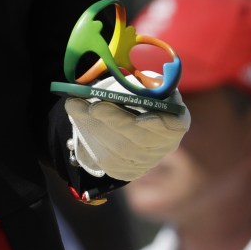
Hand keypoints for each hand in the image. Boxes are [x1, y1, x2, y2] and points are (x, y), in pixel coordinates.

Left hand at [65, 75, 190, 180]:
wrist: (119, 112)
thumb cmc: (133, 91)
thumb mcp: (138, 80)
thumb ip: (137, 82)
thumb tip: (132, 82)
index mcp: (175, 117)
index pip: (175, 125)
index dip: (160, 124)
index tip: (140, 119)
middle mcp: (164, 143)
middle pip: (141, 138)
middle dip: (115, 121)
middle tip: (93, 106)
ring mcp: (146, 160)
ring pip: (120, 150)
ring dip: (94, 126)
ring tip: (75, 105)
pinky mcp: (126, 169)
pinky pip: (108, 159)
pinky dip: (89, 137)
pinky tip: (79, 118)